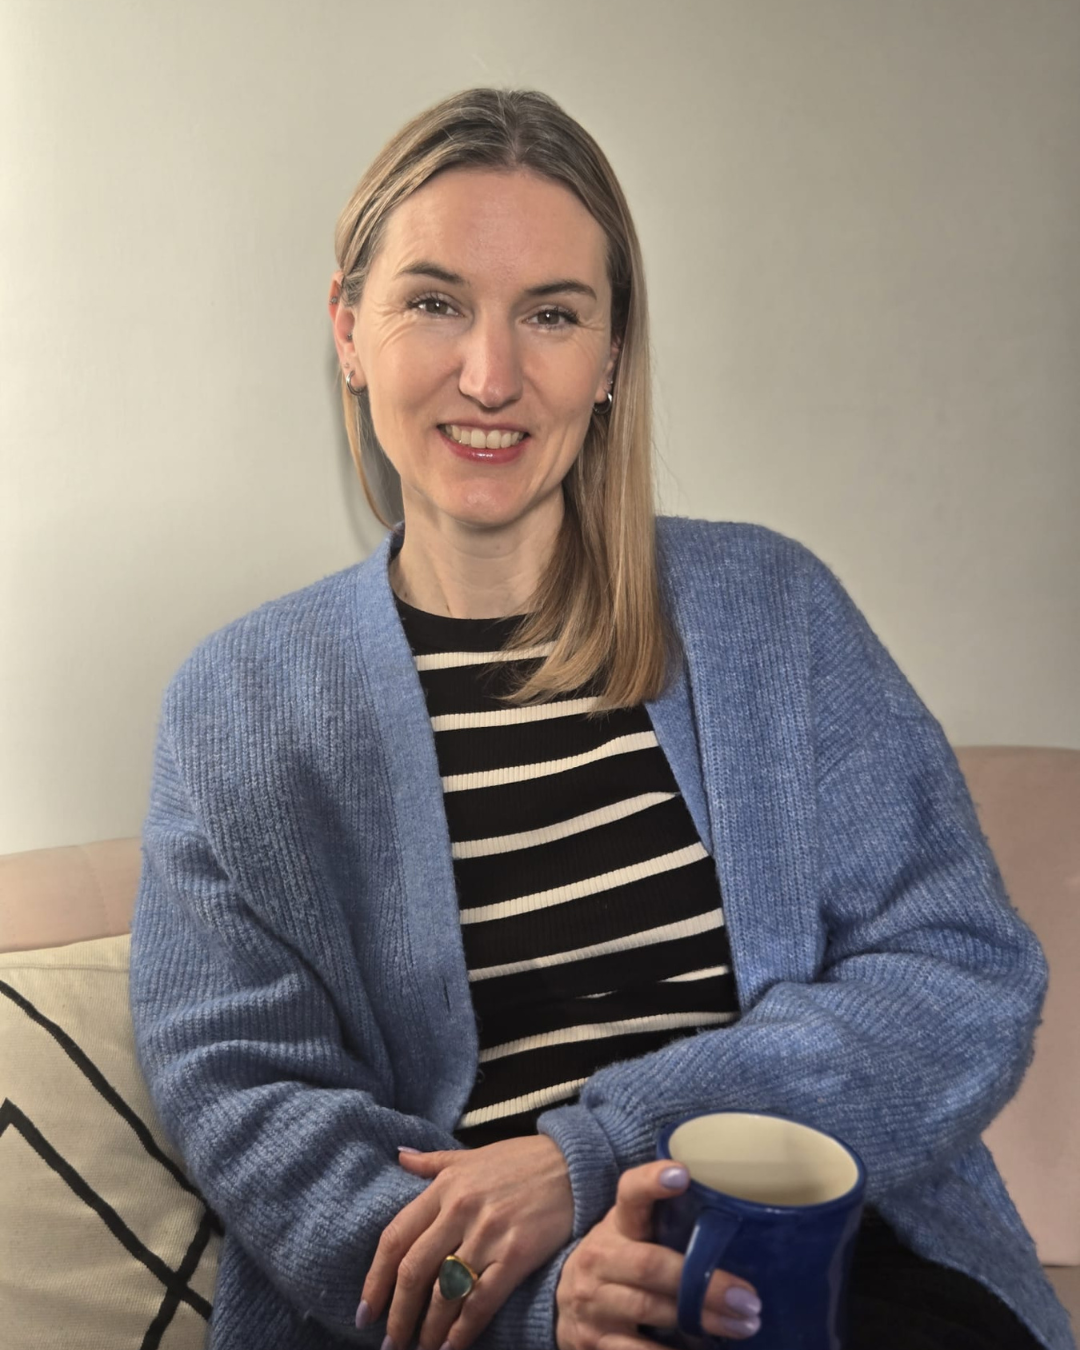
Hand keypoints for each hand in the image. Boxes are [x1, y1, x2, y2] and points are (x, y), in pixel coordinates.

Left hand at [359, 1135, 573, 1349]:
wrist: (574, 1162)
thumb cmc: (521, 1161)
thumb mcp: (471, 1155)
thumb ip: (432, 1162)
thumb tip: (399, 1155)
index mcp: (445, 1186)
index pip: (395, 1237)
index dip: (375, 1278)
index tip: (365, 1310)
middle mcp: (461, 1209)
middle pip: (413, 1270)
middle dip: (397, 1313)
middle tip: (390, 1342)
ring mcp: (489, 1232)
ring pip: (445, 1292)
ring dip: (428, 1329)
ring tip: (421, 1349)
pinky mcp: (517, 1253)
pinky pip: (482, 1300)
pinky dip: (463, 1330)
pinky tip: (452, 1347)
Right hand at [556, 1161, 761, 1348]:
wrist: (564, 1303)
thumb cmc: (618, 1261)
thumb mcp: (632, 1234)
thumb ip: (667, 1225)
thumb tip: (735, 1224)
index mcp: (617, 1225)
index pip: (629, 1194)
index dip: (652, 1182)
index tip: (682, 1174)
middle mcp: (600, 1259)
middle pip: (651, 1265)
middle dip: (703, 1283)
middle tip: (748, 1298)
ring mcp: (594, 1302)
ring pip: (650, 1308)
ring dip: (701, 1319)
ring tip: (742, 1325)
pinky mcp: (595, 1342)